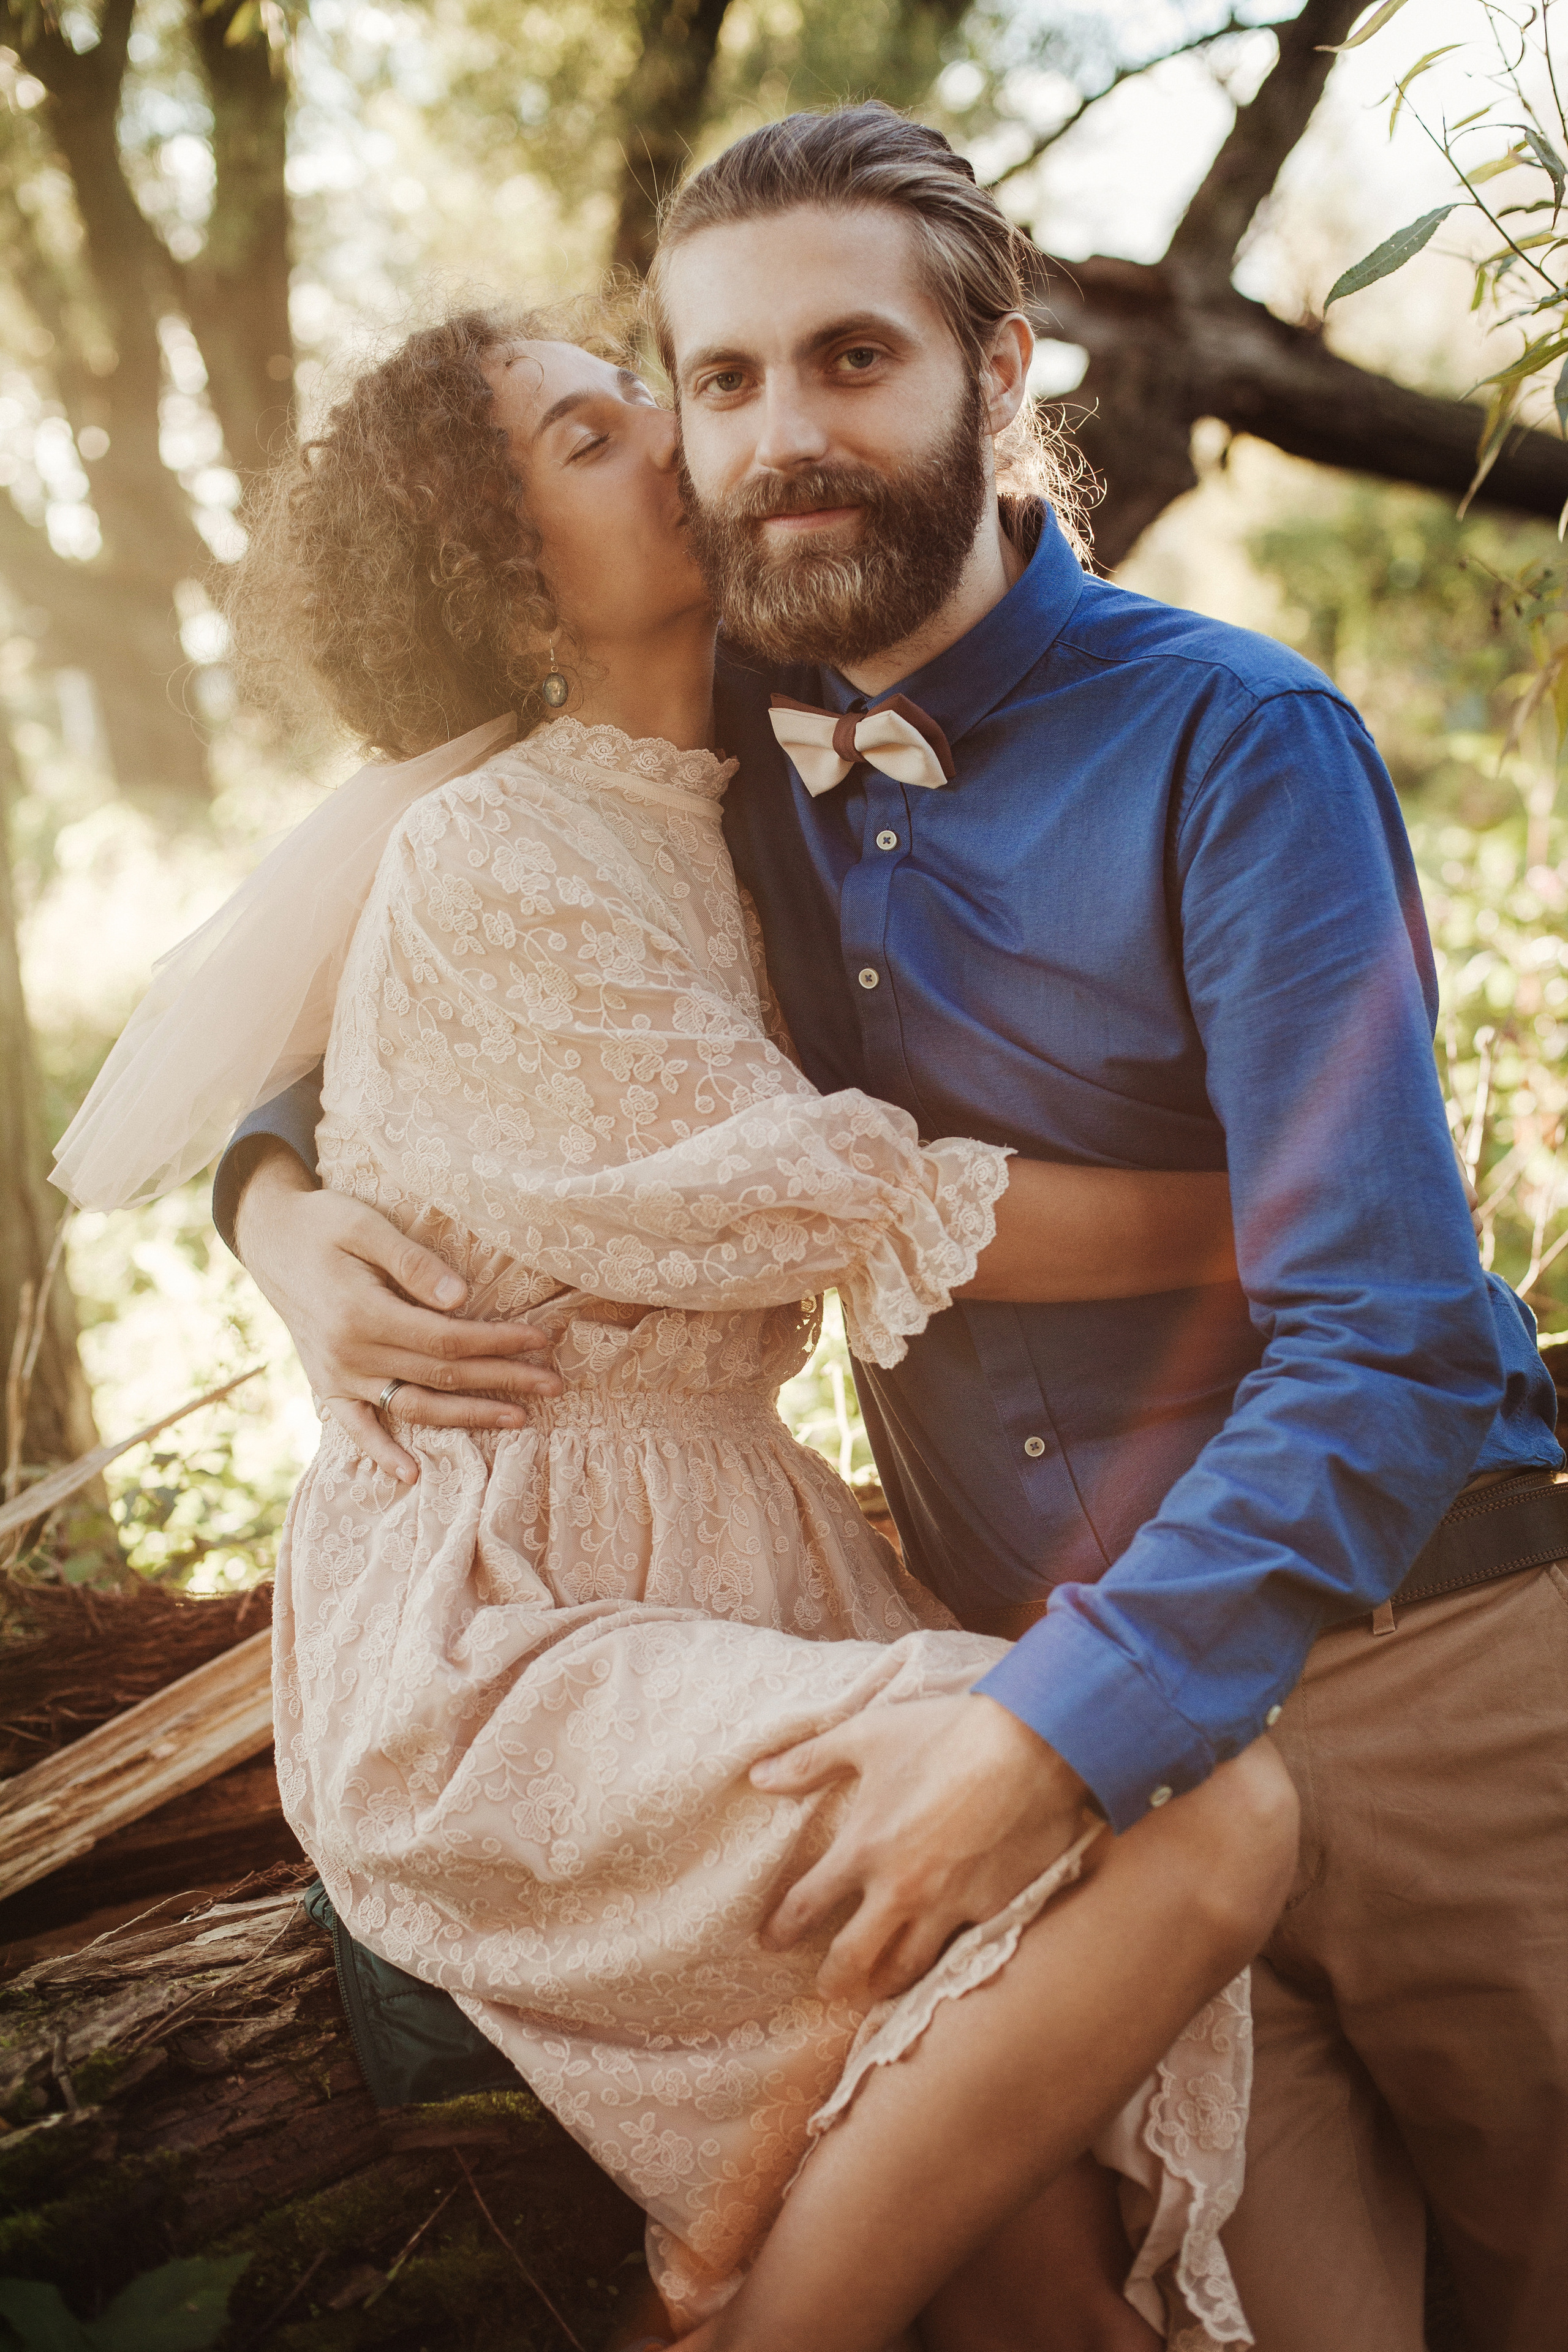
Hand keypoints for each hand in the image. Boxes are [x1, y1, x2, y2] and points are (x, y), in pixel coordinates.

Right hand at [233, 1146, 561, 1481]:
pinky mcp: (325, 1384)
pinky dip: (380, 1452)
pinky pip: (355, 1427)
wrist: (270, 1238)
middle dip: (502, 1379)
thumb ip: (413, 1263)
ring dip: (468, 1417)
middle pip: (441, 1376)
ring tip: (519, 1419)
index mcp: (362, 1313)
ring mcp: (336, 1374)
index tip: (541, 1340)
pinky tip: (411, 1474)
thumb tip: (462, 1299)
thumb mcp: (365, 1225)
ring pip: (412, 1406)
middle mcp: (350, 1353)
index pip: (447, 1339)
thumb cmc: (323, 1223)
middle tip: (554, 1383)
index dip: (498, 1342)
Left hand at [751, 1694, 1089, 2008]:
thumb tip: (758, 1776)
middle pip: (854, 1959)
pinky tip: (944, 1970)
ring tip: (878, 1991)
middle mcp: (901, 1890)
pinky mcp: (995, 1908)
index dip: (782, 1928)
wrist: (1029, 1745)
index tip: (771, 1941)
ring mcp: (949, 1906)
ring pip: (908, 1969)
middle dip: (834, 1981)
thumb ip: (809, 1762)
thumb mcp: (867, 1737)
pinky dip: (950, 1964)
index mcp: (863, 1849)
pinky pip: (966, 1951)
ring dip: (886, 1985)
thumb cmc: (943, 1735)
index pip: (806, 1905)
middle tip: (827, 1992)